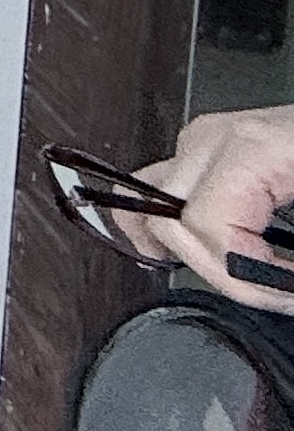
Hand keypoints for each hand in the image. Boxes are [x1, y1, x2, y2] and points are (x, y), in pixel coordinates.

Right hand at [130, 108, 293, 307]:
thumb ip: (291, 252)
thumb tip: (280, 290)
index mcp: (251, 147)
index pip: (202, 223)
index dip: (243, 274)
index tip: (286, 292)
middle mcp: (215, 138)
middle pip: (167, 219)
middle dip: (216, 269)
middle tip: (268, 290)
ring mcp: (206, 139)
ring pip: (151, 201)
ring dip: (190, 249)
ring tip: (239, 274)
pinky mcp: (211, 147)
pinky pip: (168, 190)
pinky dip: (181, 227)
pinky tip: (217, 250)